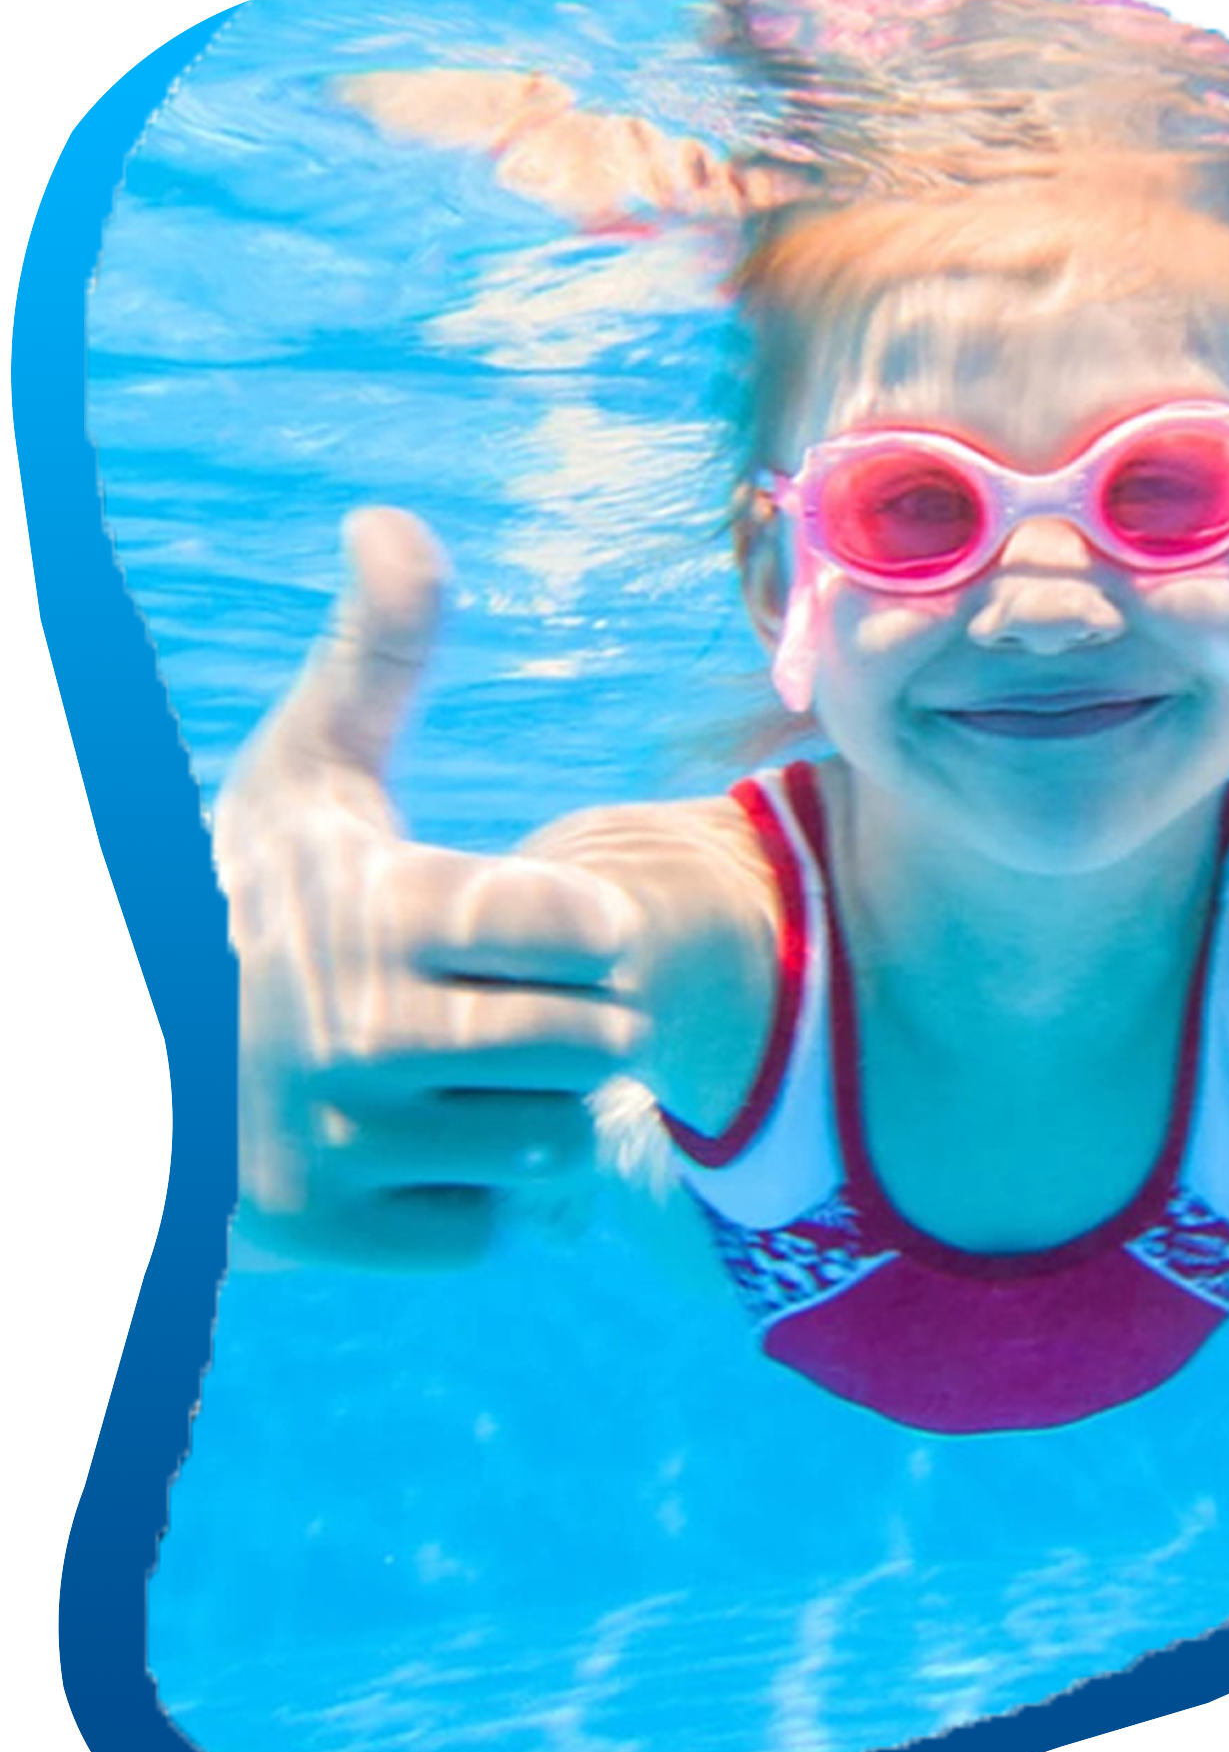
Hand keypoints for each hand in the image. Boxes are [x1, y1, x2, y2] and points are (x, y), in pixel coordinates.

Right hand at [214, 509, 646, 1263]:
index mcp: (371, 905)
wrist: (112, 1046)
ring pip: (553, 1141)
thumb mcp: (299, 775)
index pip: (586, 928)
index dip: (580, 928)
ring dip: (523, 1113)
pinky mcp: (319, 1232)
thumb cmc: (228, 898)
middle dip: (564, 1023)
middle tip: (487, 1006)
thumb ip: (375, 659)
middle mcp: (351, 1029)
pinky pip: (488, 1227)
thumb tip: (389, 519)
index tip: (531, 926)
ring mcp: (333, 1142)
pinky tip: (399, 1148)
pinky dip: (461, 1198)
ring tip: (446, 1075)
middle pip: (594, 1043)